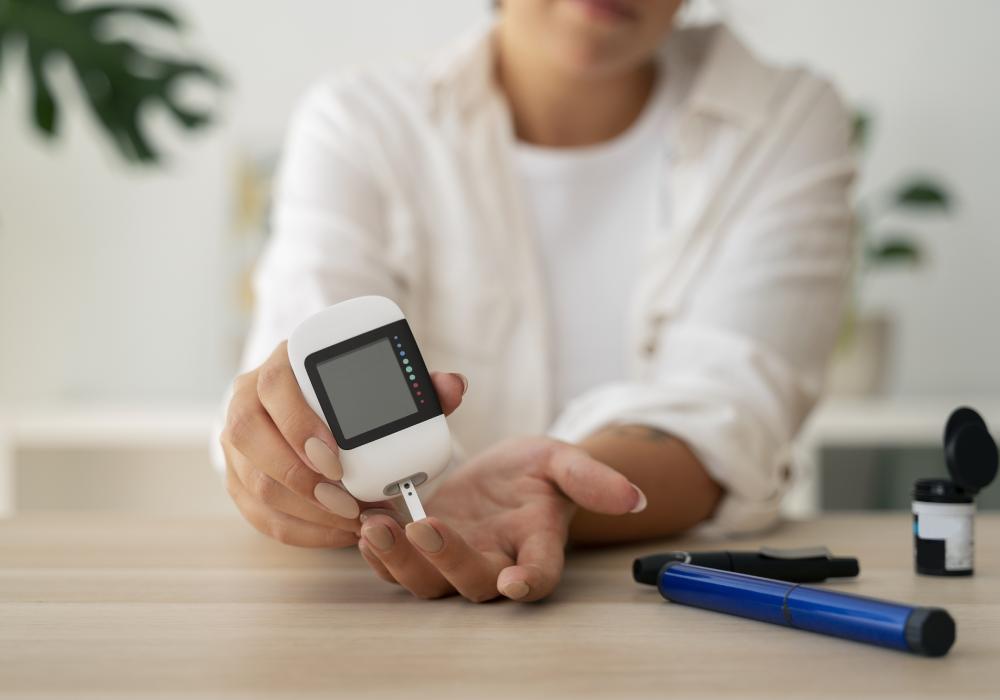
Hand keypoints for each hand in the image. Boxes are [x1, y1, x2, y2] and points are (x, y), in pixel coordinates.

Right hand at [220, 341, 467, 547]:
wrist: (313, 404)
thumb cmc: (352, 393)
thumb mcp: (383, 381)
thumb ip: (418, 385)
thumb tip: (453, 387)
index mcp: (282, 364)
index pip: (274, 387)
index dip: (299, 424)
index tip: (335, 458)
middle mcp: (247, 399)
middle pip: (251, 437)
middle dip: (301, 478)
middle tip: (349, 502)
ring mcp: (236, 443)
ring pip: (254, 483)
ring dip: (306, 510)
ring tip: (353, 520)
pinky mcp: (238, 479)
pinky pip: (259, 514)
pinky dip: (302, 530)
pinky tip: (339, 533)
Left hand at [357, 436, 645, 601]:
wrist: (504, 475)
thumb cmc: (537, 473)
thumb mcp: (563, 462)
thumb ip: (591, 478)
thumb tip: (633, 496)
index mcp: (536, 545)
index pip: (540, 574)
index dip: (529, 581)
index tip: (516, 581)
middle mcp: (495, 562)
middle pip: (473, 583)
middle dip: (447, 560)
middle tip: (425, 526)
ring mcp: (455, 558)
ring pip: (427, 582)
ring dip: (400, 560)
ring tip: (376, 525)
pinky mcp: (421, 549)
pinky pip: (395, 565)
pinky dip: (377, 551)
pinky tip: (364, 522)